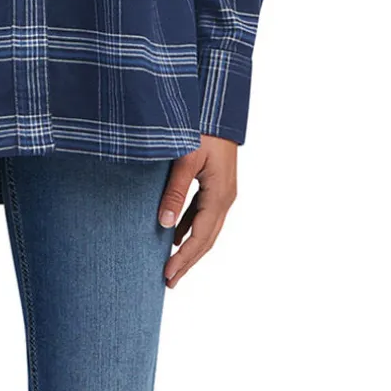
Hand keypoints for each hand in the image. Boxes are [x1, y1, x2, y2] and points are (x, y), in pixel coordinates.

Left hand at [158, 136, 237, 288]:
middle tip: (169, 282)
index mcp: (220, 195)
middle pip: (207, 239)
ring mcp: (223, 192)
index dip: (184, 258)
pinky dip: (189, 228)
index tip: (167, 275)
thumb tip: (165, 224)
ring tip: (171, 266)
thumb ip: (175, 191)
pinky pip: (203, 215)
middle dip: (188, 262)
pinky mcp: (216, 185)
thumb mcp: (186, 159)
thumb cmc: (203, 129)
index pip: (200, 237)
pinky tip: (173, 235)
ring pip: (206, 229)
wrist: (220, 108)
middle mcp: (226, 198)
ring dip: (189, 248)